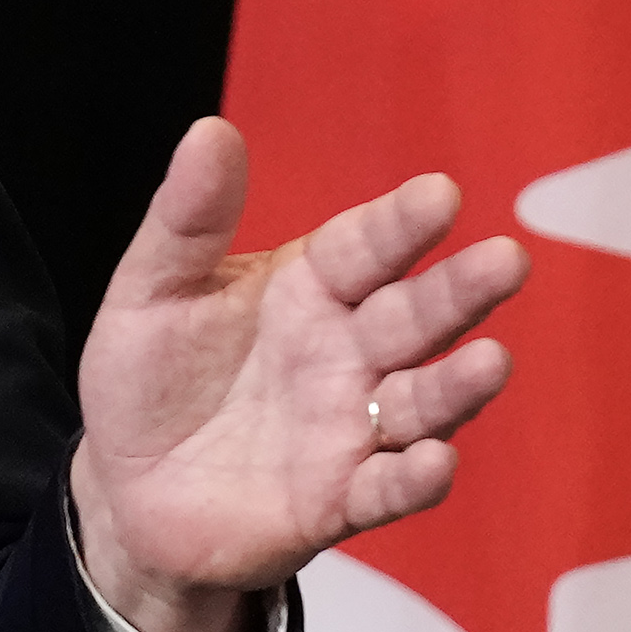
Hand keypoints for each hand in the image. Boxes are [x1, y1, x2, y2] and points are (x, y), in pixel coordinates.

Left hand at [70, 118, 527, 631]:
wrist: (125, 489)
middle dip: (461, 291)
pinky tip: (433, 461)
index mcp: (310, 287)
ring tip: (491, 362)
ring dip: (458, 385)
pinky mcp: (338, 501)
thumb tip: (210, 130)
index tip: (440, 194)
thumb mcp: (154, 291)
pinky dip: (414, 479)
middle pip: (416, 317)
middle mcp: (348, 352)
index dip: (401, 224)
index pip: (366, 246)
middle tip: (506, 261)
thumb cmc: (151, 377)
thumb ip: (188, 220)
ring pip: (422, 402)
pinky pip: (386, 489)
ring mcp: (351, 427)